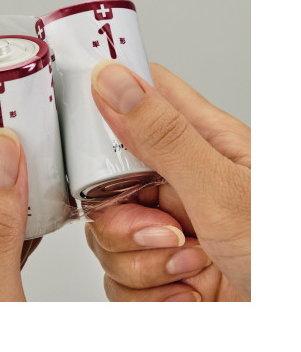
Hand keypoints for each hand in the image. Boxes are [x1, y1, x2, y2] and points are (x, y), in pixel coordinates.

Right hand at [85, 61, 250, 300]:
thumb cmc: (288, 259)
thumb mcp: (224, 191)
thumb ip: (165, 136)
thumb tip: (114, 80)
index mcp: (202, 142)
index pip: (142, 95)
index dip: (107, 101)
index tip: (91, 134)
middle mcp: (178, 180)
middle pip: (106, 175)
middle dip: (121, 215)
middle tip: (164, 231)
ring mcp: (166, 225)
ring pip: (105, 230)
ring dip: (140, 261)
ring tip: (190, 265)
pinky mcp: (157, 265)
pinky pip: (115, 274)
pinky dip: (146, 293)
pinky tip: (186, 291)